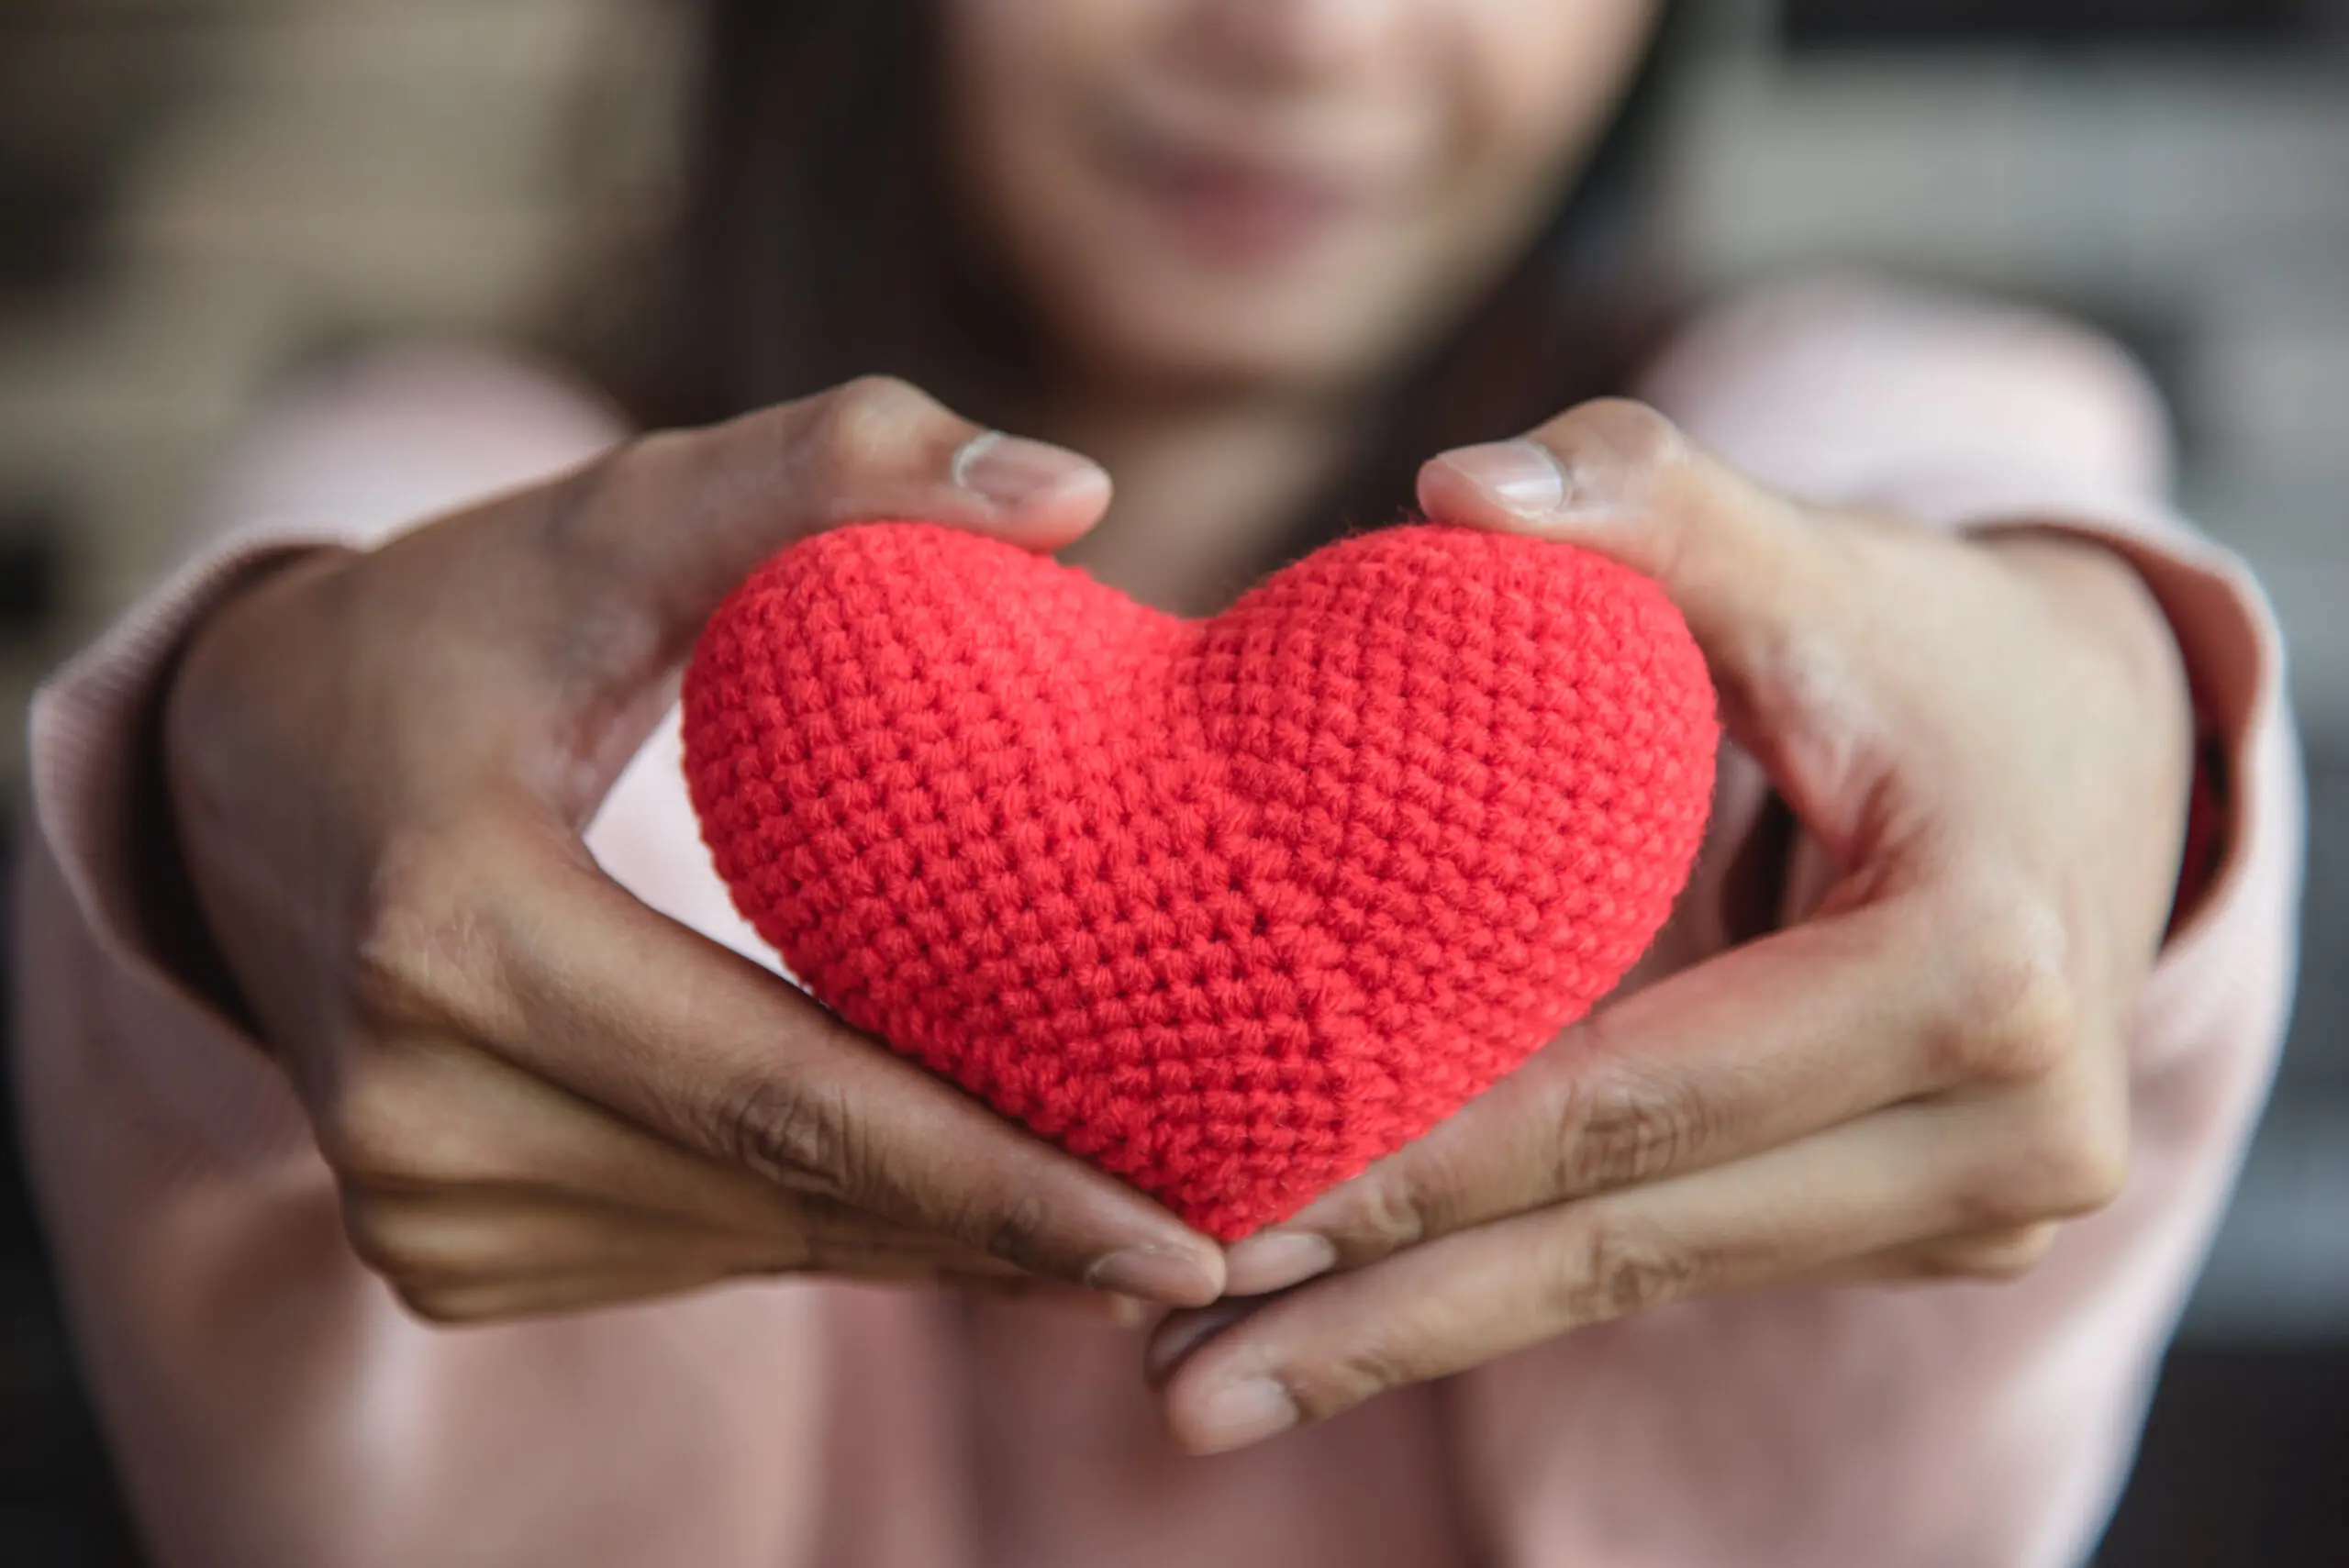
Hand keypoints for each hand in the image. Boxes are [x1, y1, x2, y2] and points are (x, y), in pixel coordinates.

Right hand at [166, 376, 1225, 1322]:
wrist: (245, 781)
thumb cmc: (463, 630)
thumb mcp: (621, 518)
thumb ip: (832, 465)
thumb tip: (1080, 490)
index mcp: (451, 927)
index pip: (779, 1091)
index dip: (992, 1179)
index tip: (1181, 1235)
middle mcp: (414, 1107)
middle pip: (782, 1200)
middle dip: (1009, 1243)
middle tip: (1212, 1251)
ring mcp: (417, 1203)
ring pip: (750, 1252)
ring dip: (942, 1257)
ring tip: (1126, 1246)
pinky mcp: (438, 1252)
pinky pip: (694, 1261)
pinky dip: (837, 1241)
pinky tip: (966, 1221)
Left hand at [1145, 399, 2192, 1452]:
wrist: (2100, 750)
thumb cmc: (1927, 645)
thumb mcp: (1808, 556)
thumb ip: (1641, 502)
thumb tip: (1453, 491)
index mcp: (1978, 972)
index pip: (1636, 1099)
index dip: (1419, 1168)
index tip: (1219, 1219)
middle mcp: (2010, 1133)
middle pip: (1629, 1245)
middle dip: (1383, 1317)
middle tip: (1170, 1379)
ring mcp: (1976, 1207)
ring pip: (1645, 1286)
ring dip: (1422, 1336)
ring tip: (1205, 1381)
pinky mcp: (1927, 1229)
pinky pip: (1682, 1262)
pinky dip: (1515, 1288)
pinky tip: (1350, 1320)